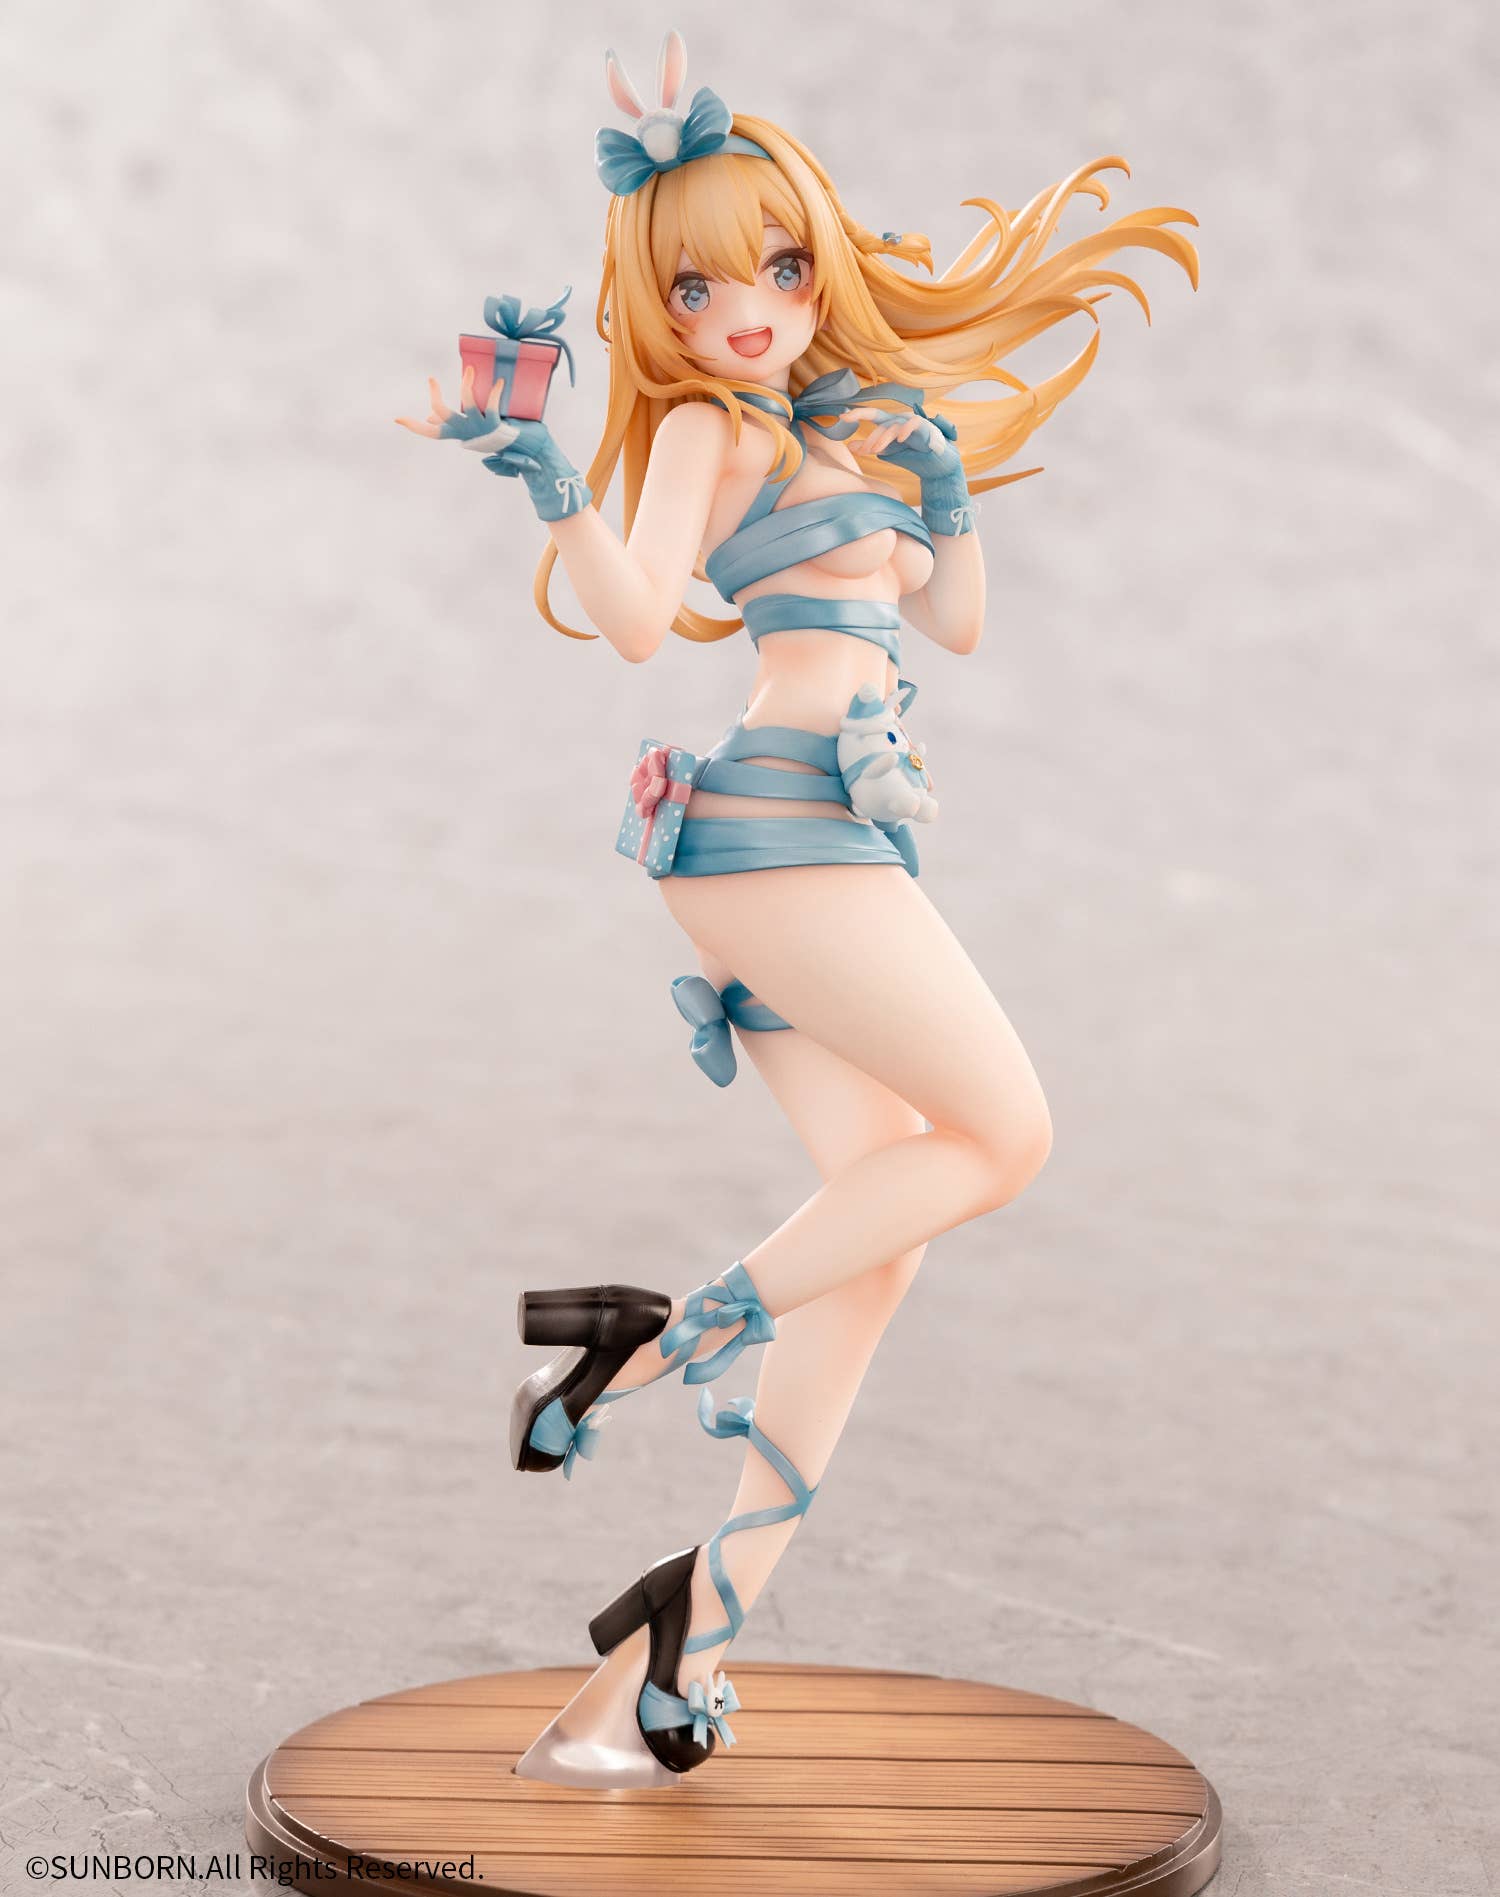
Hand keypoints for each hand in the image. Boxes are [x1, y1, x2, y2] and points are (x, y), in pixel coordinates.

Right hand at [395, 366, 520, 453]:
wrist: (522, 451)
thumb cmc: (493, 437)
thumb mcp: (468, 432)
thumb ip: (449, 423)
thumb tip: (430, 417)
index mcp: (457, 433)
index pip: (431, 433)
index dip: (414, 426)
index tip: (398, 419)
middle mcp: (465, 431)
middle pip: (442, 414)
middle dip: (435, 396)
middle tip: (432, 380)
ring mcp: (479, 427)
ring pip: (467, 403)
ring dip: (467, 383)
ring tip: (470, 369)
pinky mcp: (495, 424)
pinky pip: (491, 405)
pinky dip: (494, 391)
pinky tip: (500, 381)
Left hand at [838, 403, 976, 537]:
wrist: (935, 467)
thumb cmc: (911, 455)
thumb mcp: (887, 452)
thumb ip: (870, 448)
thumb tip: (850, 446)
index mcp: (890, 423)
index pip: (871, 415)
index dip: (857, 414)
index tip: (842, 417)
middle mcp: (899, 420)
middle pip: (881, 423)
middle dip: (870, 438)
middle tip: (863, 452)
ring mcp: (912, 423)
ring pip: (893, 426)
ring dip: (883, 438)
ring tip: (876, 450)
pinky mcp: (925, 428)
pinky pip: (914, 424)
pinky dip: (906, 430)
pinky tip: (900, 439)